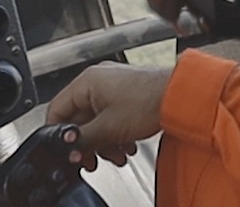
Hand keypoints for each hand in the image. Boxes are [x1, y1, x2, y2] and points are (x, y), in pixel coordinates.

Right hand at [46, 63, 173, 168]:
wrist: (182, 97)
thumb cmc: (150, 101)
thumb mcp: (108, 128)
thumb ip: (83, 139)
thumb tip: (69, 148)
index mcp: (87, 82)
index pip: (57, 109)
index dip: (58, 134)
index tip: (66, 150)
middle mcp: (98, 80)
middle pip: (79, 117)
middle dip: (87, 142)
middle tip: (91, 159)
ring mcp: (114, 86)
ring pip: (96, 120)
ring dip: (103, 141)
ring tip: (115, 154)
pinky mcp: (128, 94)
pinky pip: (111, 117)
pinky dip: (115, 134)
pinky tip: (125, 146)